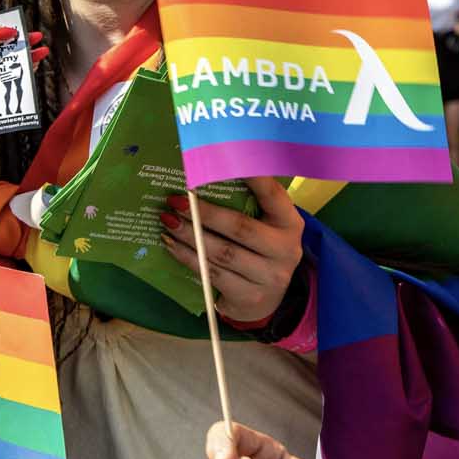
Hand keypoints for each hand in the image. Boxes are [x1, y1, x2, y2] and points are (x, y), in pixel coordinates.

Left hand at [160, 176, 302, 324]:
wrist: (265, 300)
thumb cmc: (258, 252)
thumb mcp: (264, 228)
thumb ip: (247, 206)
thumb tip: (203, 176)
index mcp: (290, 223)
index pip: (272, 194)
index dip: (251, 177)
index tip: (223, 158)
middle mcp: (286, 250)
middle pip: (240, 227)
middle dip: (204, 213)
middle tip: (176, 200)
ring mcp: (270, 276)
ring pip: (222, 253)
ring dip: (190, 235)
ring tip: (168, 221)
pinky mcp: (250, 297)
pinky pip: (212, 273)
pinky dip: (188, 257)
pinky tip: (171, 245)